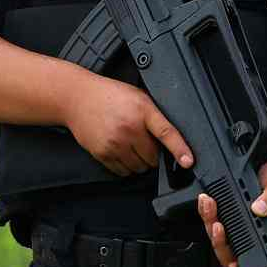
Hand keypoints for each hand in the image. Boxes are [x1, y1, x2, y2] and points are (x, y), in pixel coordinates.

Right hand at [66, 75, 193, 176]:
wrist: (77, 97)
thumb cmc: (110, 95)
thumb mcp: (139, 97)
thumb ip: (154, 116)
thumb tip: (172, 138)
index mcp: (143, 111)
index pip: (166, 133)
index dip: (180, 149)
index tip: (189, 161)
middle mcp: (129, 128)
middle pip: (152, 157)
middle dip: (152, 154)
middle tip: (142, 140)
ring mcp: (114, 143)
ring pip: (138, 168)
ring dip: (139, 162)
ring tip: (130, 145)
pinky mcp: (101, 153)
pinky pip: (122, 171)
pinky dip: (125, 166)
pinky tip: (120, 150)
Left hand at [198, 157, 266, 266]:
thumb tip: (260, 209)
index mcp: (266, 235)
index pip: (250, 256)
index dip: (237, 262)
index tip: (232, 259)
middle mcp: (249, 235)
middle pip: (228, 250)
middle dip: (218, 239)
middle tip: (217, 223)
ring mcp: (235, 228)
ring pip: (216, 236)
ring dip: (209, 222)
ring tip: (208, 204)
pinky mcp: (225, 217)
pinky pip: (212, 221)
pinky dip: (206, 212)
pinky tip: (205, 201)